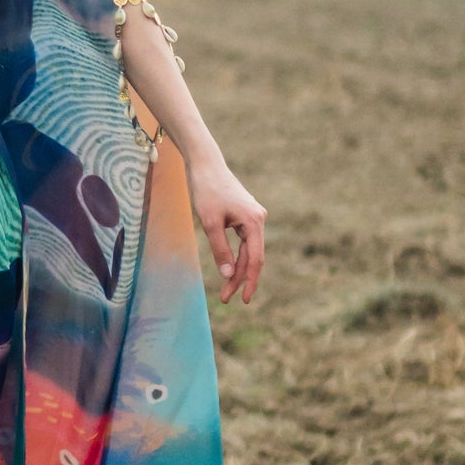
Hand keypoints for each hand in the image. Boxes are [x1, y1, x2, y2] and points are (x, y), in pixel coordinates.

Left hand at [186, 154, 266, 304]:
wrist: (205, 164)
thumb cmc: (206, 191)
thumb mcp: (210, 223)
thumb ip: (220, 250)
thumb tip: (228, 276)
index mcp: (254, 222)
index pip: (255, 260)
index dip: (249, 281)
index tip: (244, 300)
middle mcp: (259, 220)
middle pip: (252, 258)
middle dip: (240, 279)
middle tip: (225, 299)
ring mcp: (253, 217)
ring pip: (248, 251)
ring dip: (237, 269)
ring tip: (226, 290)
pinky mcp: (245, 215)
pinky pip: (244, 242)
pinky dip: (236, 256)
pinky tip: (229, 269)